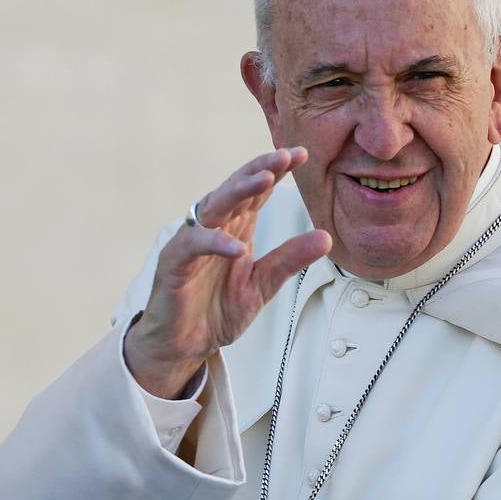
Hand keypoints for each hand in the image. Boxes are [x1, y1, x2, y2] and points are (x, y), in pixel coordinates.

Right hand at [124, 147, 331, 398]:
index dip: (275, 170)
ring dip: (239, 191)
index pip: (256, 192)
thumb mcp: (263, 284)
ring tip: (265, 180)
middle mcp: (214, 228)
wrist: (185, 345)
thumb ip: (289, 260)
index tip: (301, 155)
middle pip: (236, 189)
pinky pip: (194, 246)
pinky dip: (215, 243)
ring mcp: (192, 243)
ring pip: (214, 206)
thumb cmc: (216, 310)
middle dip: (260, 169)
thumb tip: (326, 237)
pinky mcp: (175, 263)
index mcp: (236, 228)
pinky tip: (237, 246)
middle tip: (285, 156)